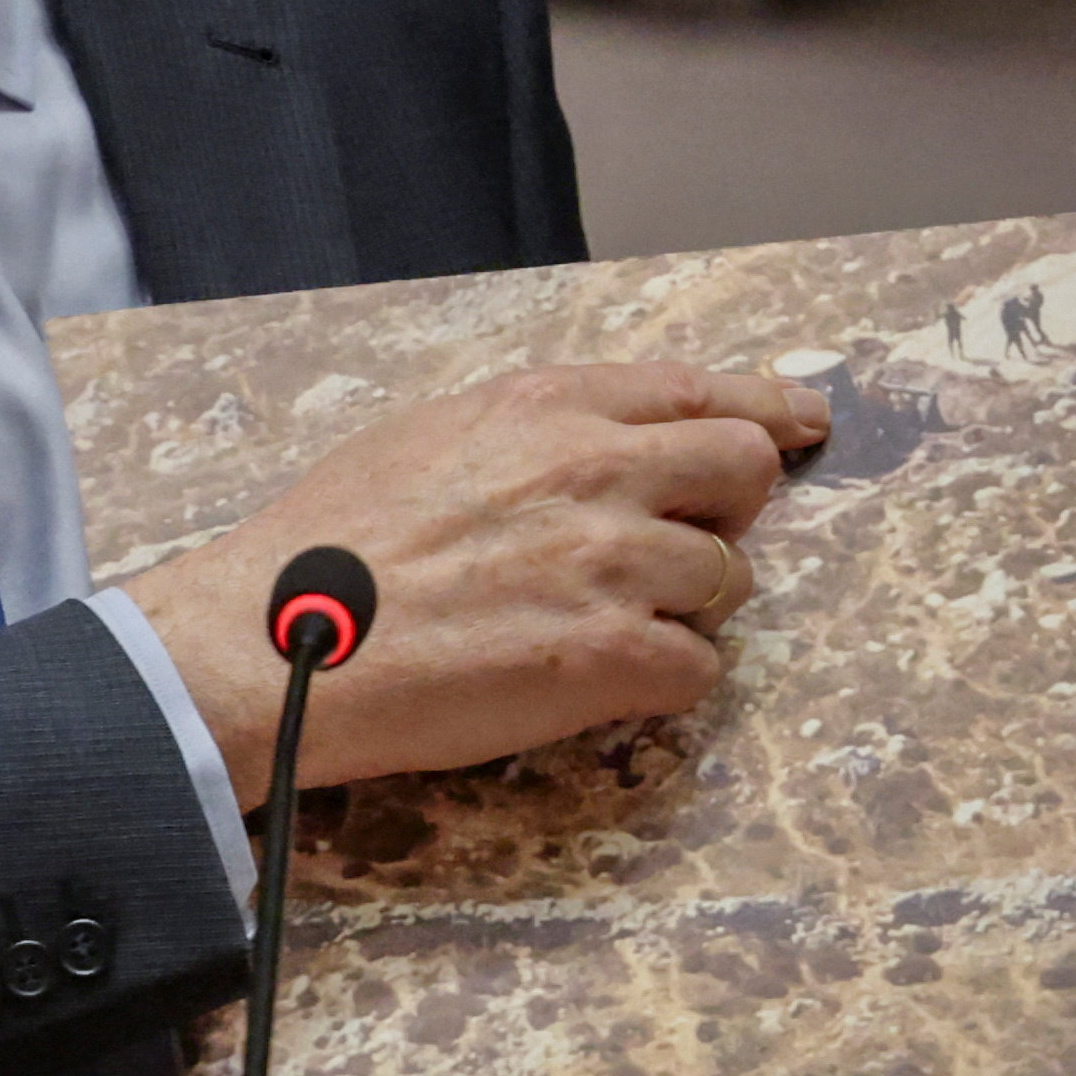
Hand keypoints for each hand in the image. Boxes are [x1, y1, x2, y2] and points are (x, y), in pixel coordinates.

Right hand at [132, 363, 830, 790]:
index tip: (799, 421)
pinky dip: (664, 680)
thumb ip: (532, 431)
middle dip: (733, 509)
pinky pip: (700, 668)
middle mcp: (595, 470)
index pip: (696, 391)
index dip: (761, 408)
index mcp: (546, 406)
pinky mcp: (612, 659)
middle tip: (694, 543)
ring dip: (685, 608)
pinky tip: (598, 684)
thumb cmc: (327, 549)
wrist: (276, 644)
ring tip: (599, 628)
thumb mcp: (431, 436)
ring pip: (729, 580)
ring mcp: (611, 565)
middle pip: (745, 472)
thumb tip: (600, 442)